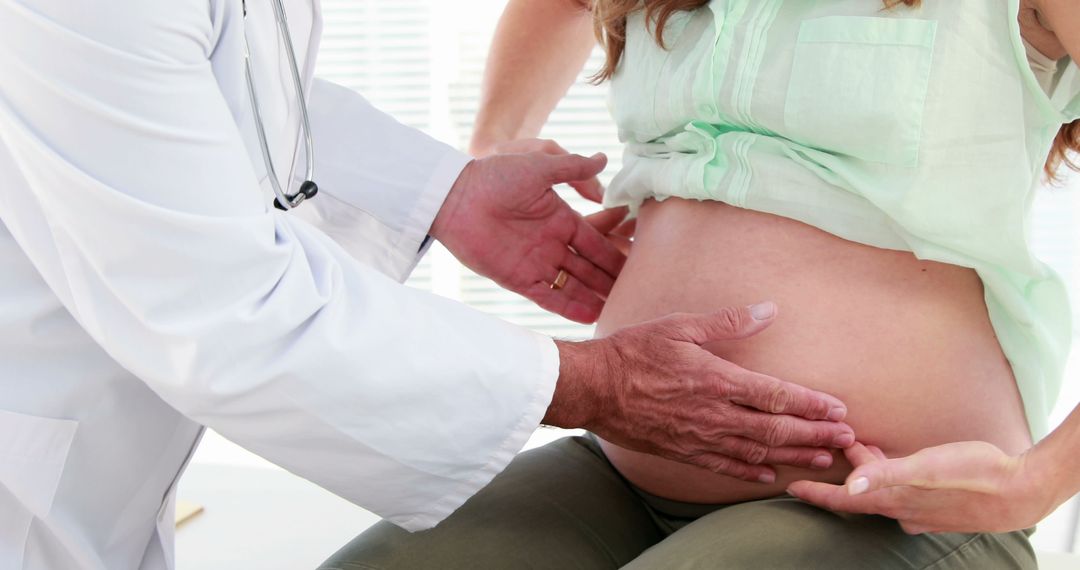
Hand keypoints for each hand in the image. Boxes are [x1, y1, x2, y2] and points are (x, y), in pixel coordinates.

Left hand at [431, 151, 625, 322]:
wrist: (455, 196)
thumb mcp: (539, 166)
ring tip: (618, 311)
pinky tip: (590, 316)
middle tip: (635, 294)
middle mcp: (550, 243)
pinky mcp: (517, 278)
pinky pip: (547, 296)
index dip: (614, 254)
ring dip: (593, 297)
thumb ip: (572, 167)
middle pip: (587, 267)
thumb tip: (605, 159)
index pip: (595, 240)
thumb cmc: (494, 175)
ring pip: (572, 284)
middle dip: (609, 280)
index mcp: (559, 218)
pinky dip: (568, 306)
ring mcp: (534, 262)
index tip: (637, 265)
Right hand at [547, 303, 854, 481]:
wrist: (592, 387)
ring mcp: (699, 436)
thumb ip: (727, 321)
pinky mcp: (682, 450)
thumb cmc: (633, 351)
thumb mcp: (680, 325)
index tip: (839, 409)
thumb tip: (768, 310)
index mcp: (717, 378)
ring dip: (793, 456)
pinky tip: (769, 476)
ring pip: (757, 452)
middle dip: (815, 434)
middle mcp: (714, 413)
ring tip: (822, 459)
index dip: (812, 404)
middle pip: (776, 429)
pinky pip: (724, 467)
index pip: (777, 395)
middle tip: (847, 440)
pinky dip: (751, 473)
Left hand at [786, 441, 1056, 533]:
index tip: (792, 488)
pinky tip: (894, 463)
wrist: (1020, 491)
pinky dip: (890, 474)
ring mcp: (920, 510)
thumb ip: (886, 474)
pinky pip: (902, 490)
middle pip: (860, 492)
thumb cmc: (975, 475)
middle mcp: (902, 509)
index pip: (843, 502)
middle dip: (842, 470)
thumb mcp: (927, 467)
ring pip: (881, 489)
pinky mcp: (936, 505)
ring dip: (868, 467)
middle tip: (829, 444)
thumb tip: (851, 484)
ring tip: (860, 441)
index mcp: (893, 500)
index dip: (816, 494)